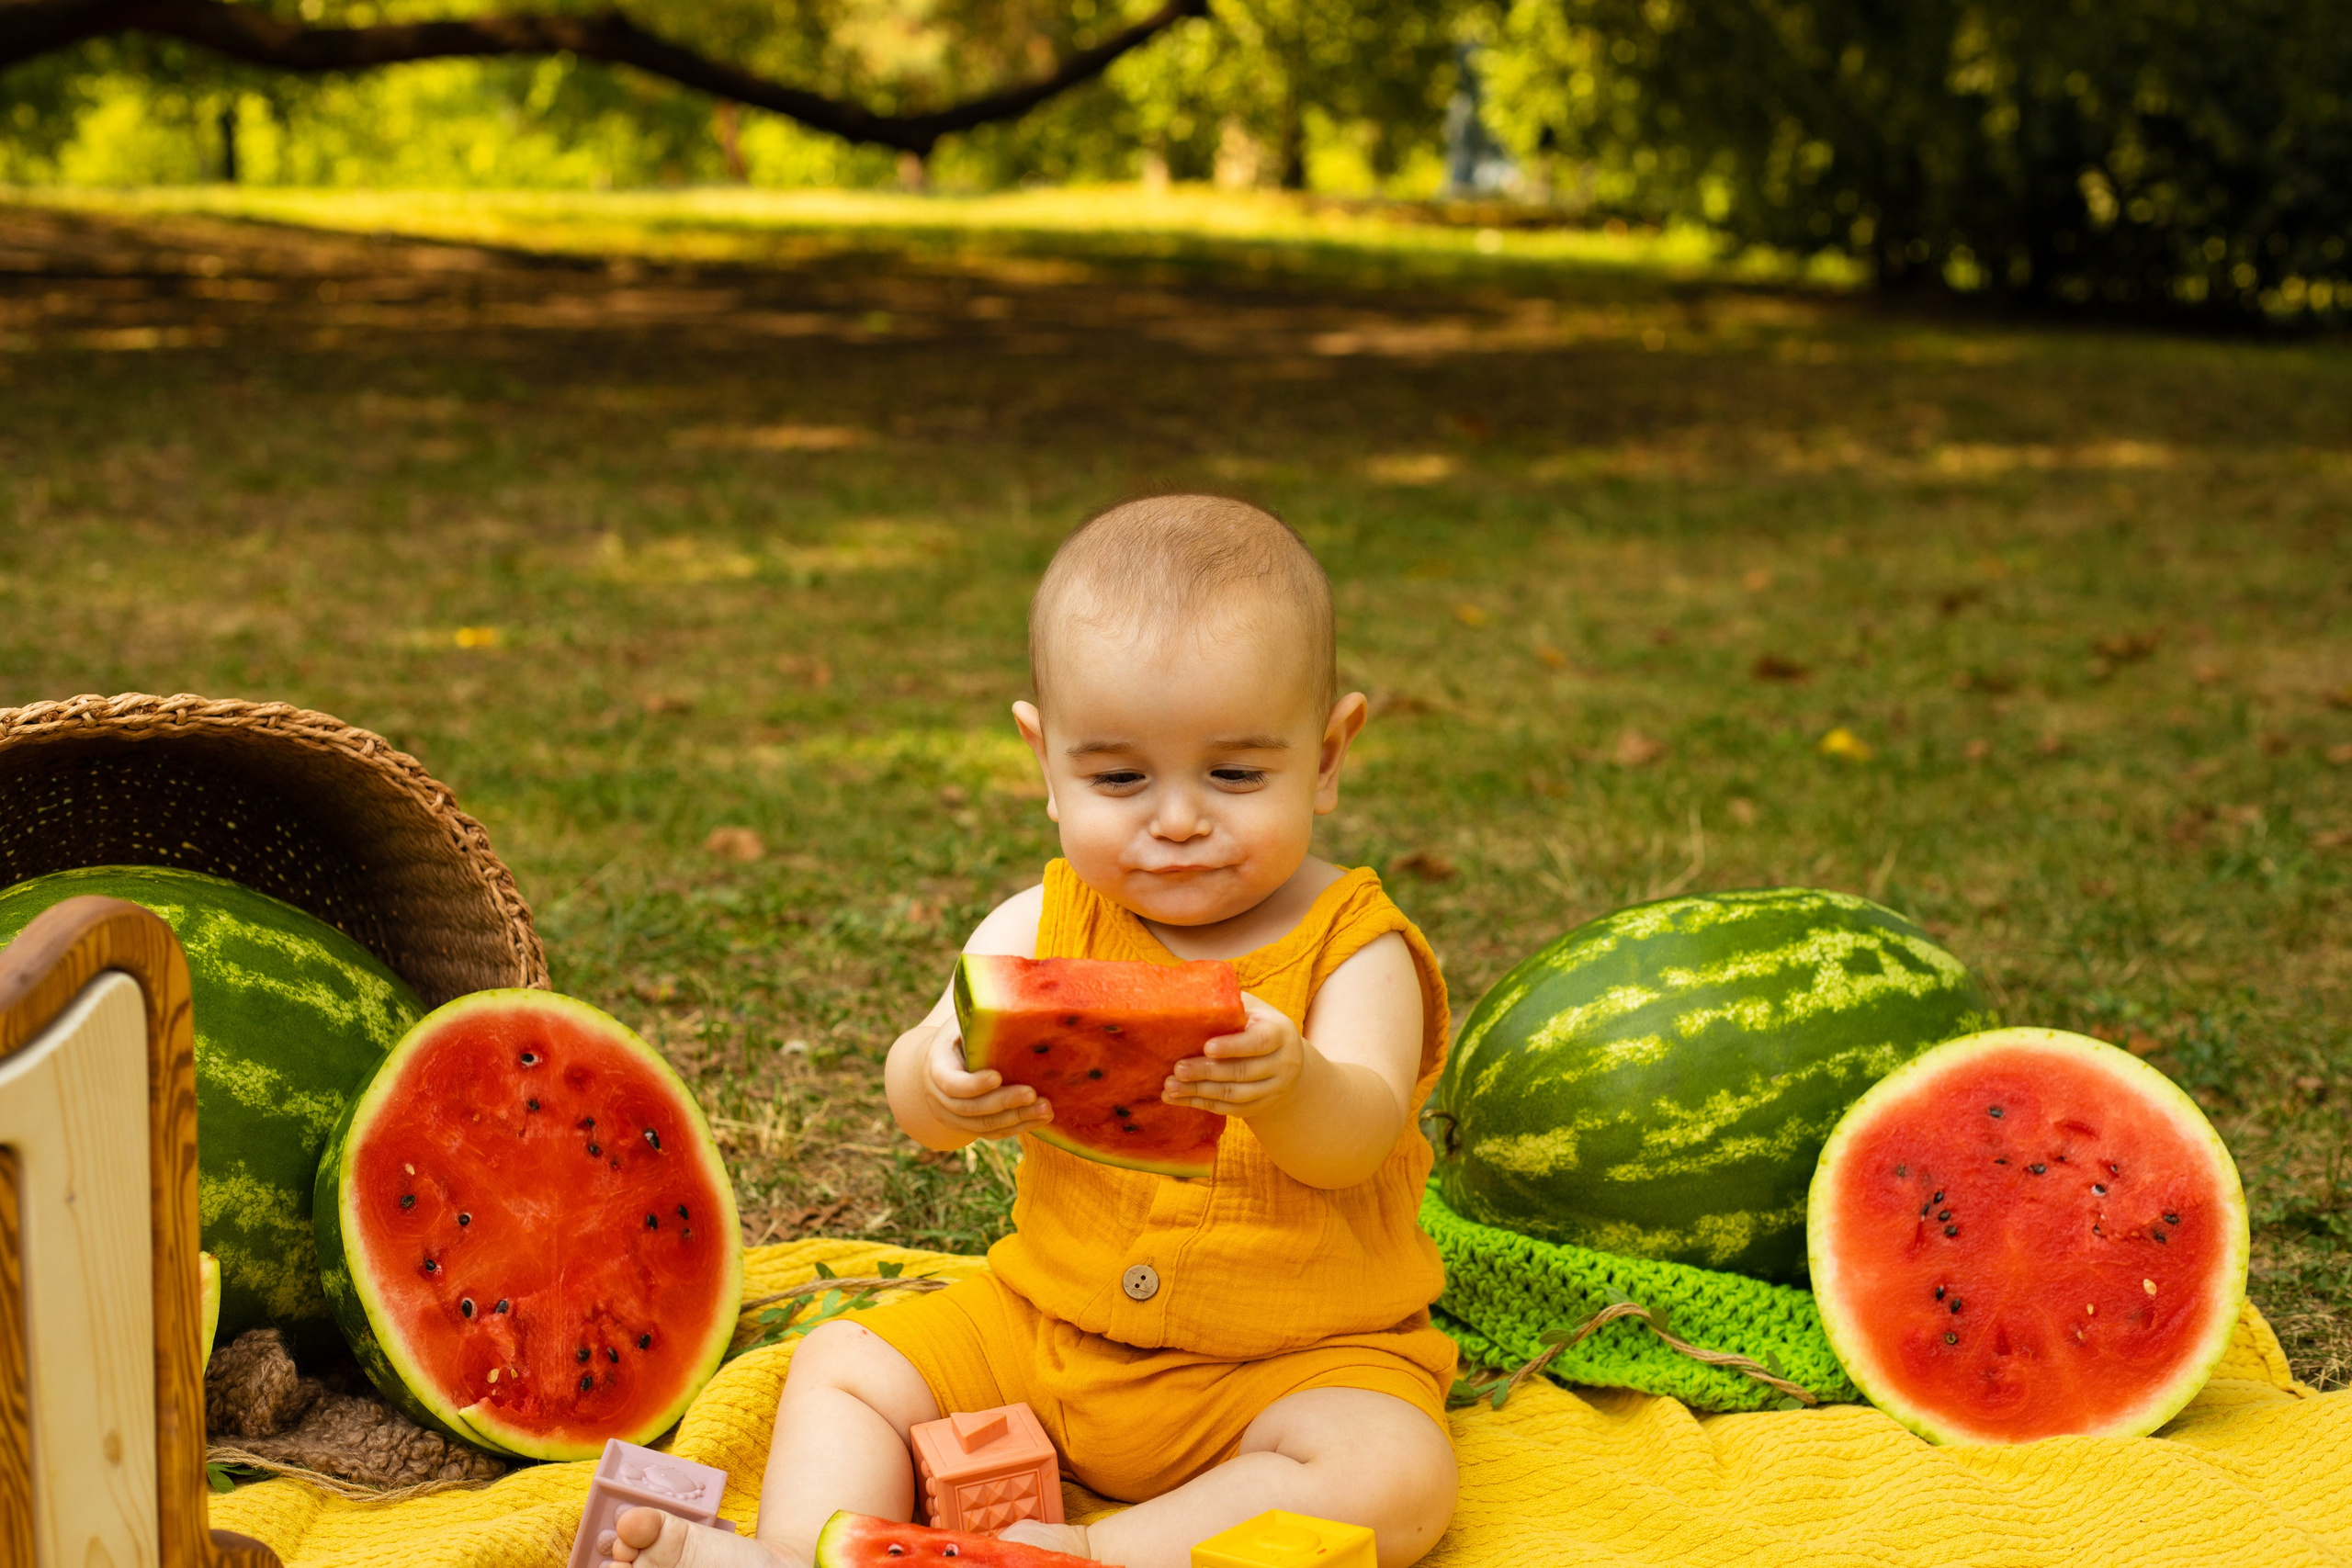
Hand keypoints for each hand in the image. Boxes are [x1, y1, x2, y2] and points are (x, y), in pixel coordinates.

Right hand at [920, 1023, 1049, 1139]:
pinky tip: (1041, 1119)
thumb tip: (1014, 998)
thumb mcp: (965, 1019)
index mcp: (937, 1065)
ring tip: (1046, 1109)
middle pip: (970, 1108)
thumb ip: (981, 1017)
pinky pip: (992, 1133)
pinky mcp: (969, 1126)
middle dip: (1003, 1102)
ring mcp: (952, 1116)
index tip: (998, 1076)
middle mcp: (939, 1096)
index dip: (973, 1084)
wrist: (944, 1059)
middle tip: (1033, 1094)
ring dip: (1016, 1119)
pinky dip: (1017, 1127)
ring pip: (983, 1126)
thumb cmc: (962, 1031)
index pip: (951, 1083)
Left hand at [1163, 992, 1305, 1118]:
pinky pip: (1229, 1109)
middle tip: (1177, 1069)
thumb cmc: (1258, 1025)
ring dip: (1199, 1092)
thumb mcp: (1254, 1009)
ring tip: (1170, 1087)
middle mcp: (1282, 1064)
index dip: (1233, 1046)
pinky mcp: (1259, 1106)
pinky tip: (1177, 1099)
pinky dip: (1201, 1104)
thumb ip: (1231, 1003)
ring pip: (1234, 1095)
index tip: (1206, 1047)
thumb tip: (1194, 991)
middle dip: (1207, 1072)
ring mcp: (1273, 1089)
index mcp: (1280, 1033)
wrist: (1287, 1060)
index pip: (1259, 1042)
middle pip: (1242, 1072)